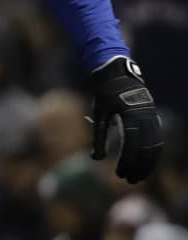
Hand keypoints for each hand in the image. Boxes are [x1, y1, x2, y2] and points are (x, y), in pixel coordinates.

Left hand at [90, 56, 161, 182]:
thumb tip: (95, 159)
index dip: (126, 162)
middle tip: (128, 180)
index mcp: (131, 115)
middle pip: (146, 149)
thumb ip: (98, 136)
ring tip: (137, 177)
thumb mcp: (99, 113)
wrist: (117, 71)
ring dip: (148, 164)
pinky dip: (152, 154)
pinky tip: (145, 164)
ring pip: (155, 146)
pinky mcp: (154, 117)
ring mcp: (153, 116)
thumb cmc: (104, 92)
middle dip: (138, 167)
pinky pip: (157, 139)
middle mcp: (146, 116)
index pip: (131, 145)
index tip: (119, 174)